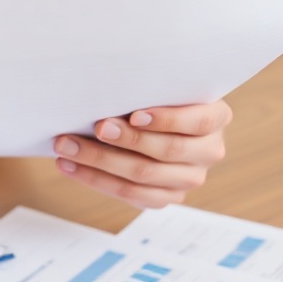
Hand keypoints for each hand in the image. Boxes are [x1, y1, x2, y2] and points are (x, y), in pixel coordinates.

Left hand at [54, 101, 231, 207]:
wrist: (146, 120)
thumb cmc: (149, 95)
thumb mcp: (157, 85)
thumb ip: (145, 88)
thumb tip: (106, 87)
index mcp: (216, 117)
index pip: (199, 121)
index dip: (167, 120)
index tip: (135, 114)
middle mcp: (209, 150)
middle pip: (167, 150)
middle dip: (126, 139)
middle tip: (95, 127)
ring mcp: (190, 177)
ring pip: (143, 175)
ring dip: (99, 160)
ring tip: (66, 146)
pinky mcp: (167, 196)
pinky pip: (131, 194)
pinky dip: (95, 179)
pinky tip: (69, 165)